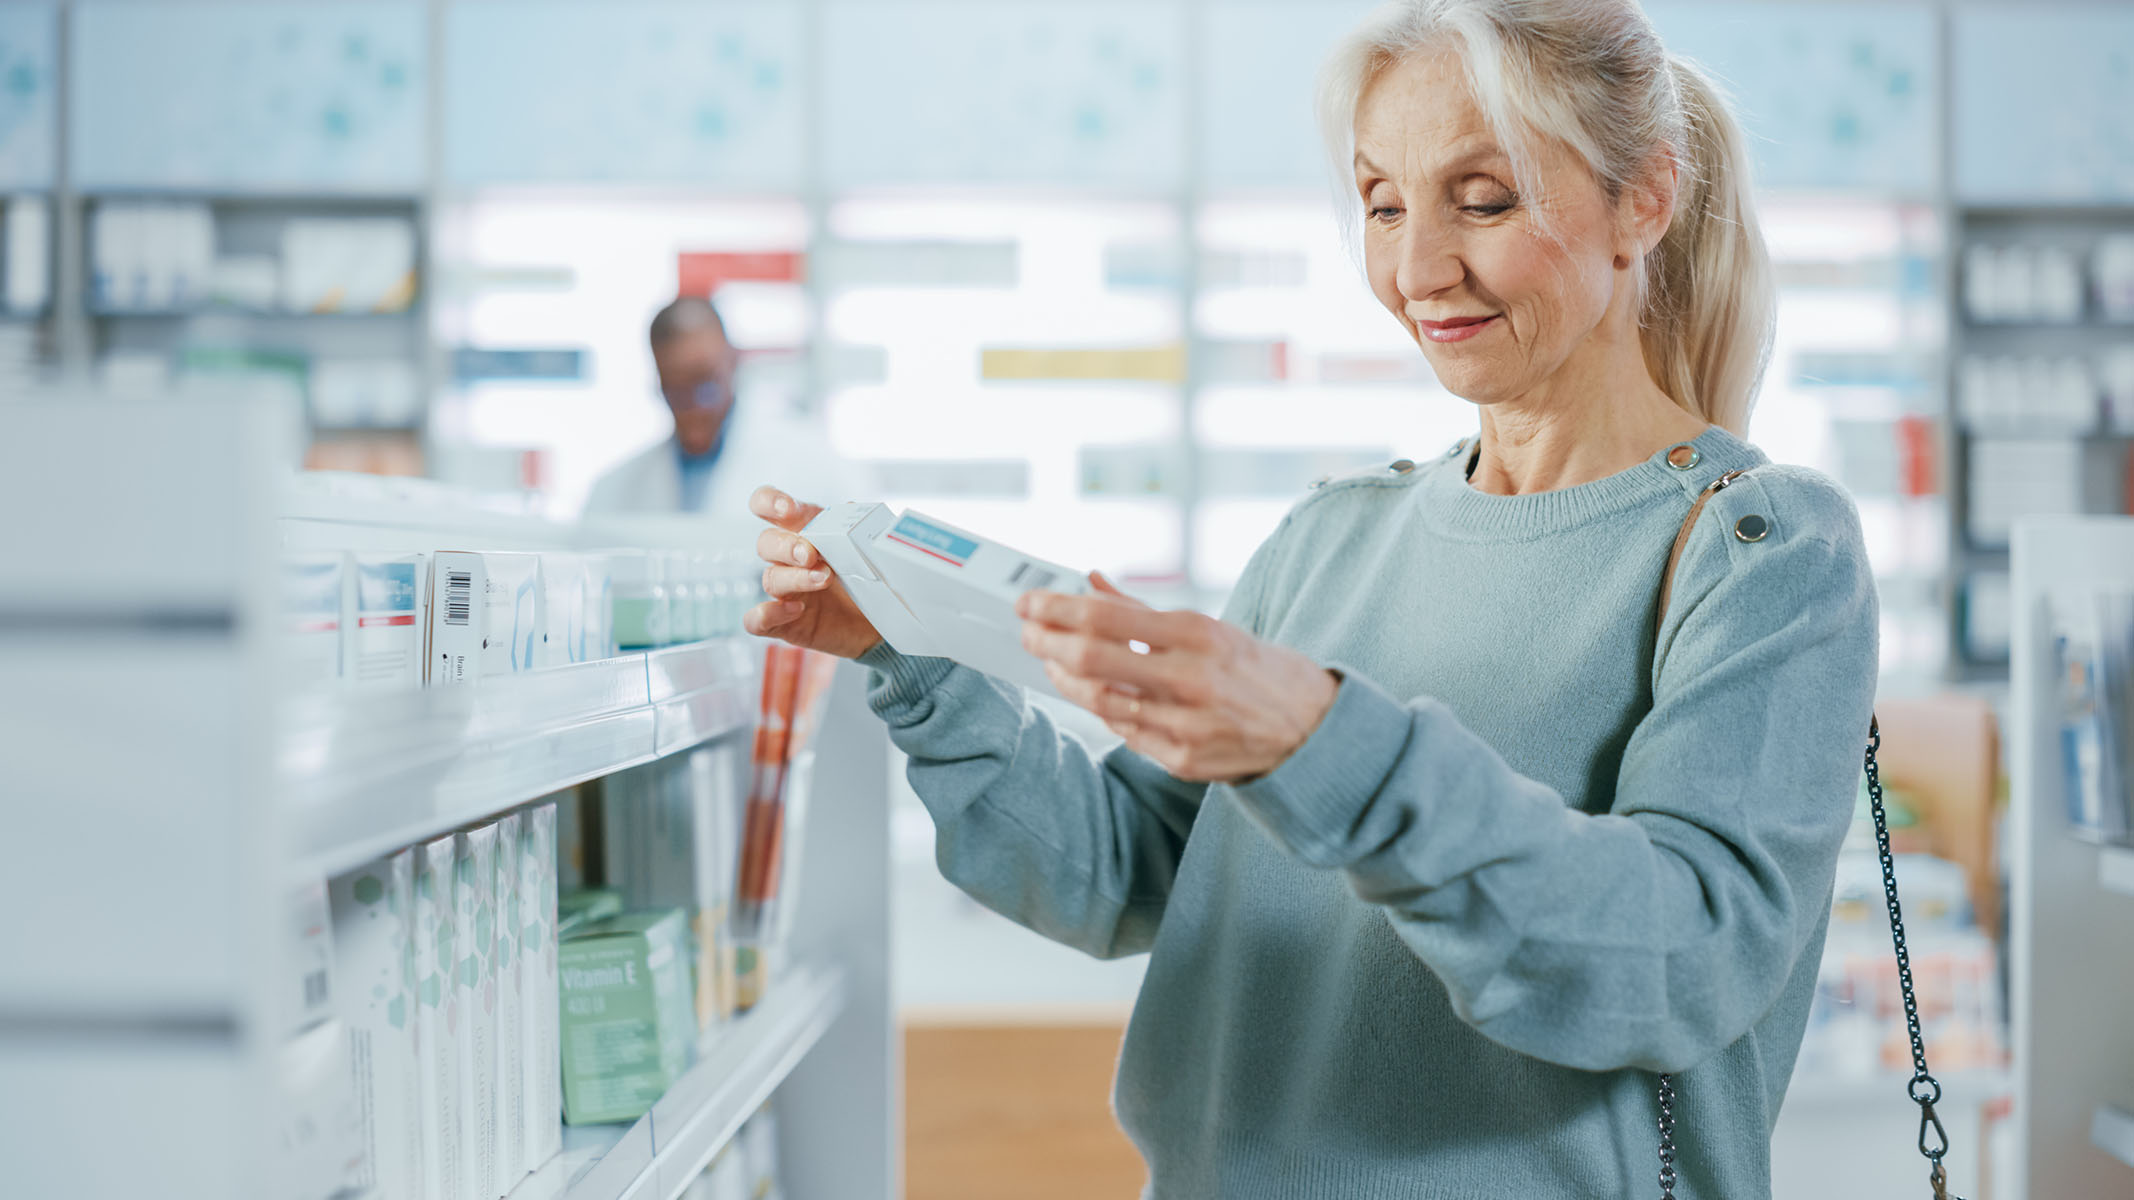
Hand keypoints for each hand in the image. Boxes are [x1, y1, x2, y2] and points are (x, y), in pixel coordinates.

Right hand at [741, 485, 884, 659]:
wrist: (877, 623)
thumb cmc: (867, 581)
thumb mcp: (866, 551)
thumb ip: (856, 529)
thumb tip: (851, 508)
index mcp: (803, 532)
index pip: (769, 506)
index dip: (769, 502)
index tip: (787, 509)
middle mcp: (788, 560)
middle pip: (766, 542)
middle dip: (787, 546)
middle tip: (811, 554)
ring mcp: (784, 592)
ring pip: (770, 579)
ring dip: (795, 578)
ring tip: (825, 579)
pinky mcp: (782, 623)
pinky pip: (756, 620)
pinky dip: (767, 614)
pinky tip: (796, 610)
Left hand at [1017, 573, 1339, 782]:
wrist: (1313, 730)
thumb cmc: (1257, 671)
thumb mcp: (1209, 627)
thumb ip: (1142, 609)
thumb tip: (1091, 582)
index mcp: (1197, 634)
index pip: (1105, 617)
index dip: (1056, 609)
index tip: (1030, 603)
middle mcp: (1189, 679)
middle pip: (1091, 658)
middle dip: (1046, 642)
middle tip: (1028, 631)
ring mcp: (1184, 724)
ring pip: (1099, 700)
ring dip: (1064, 679)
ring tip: (1050, 662)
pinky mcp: (1182, 760)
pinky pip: (1124, 732)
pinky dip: (1101, 708)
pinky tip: (1089, 692)